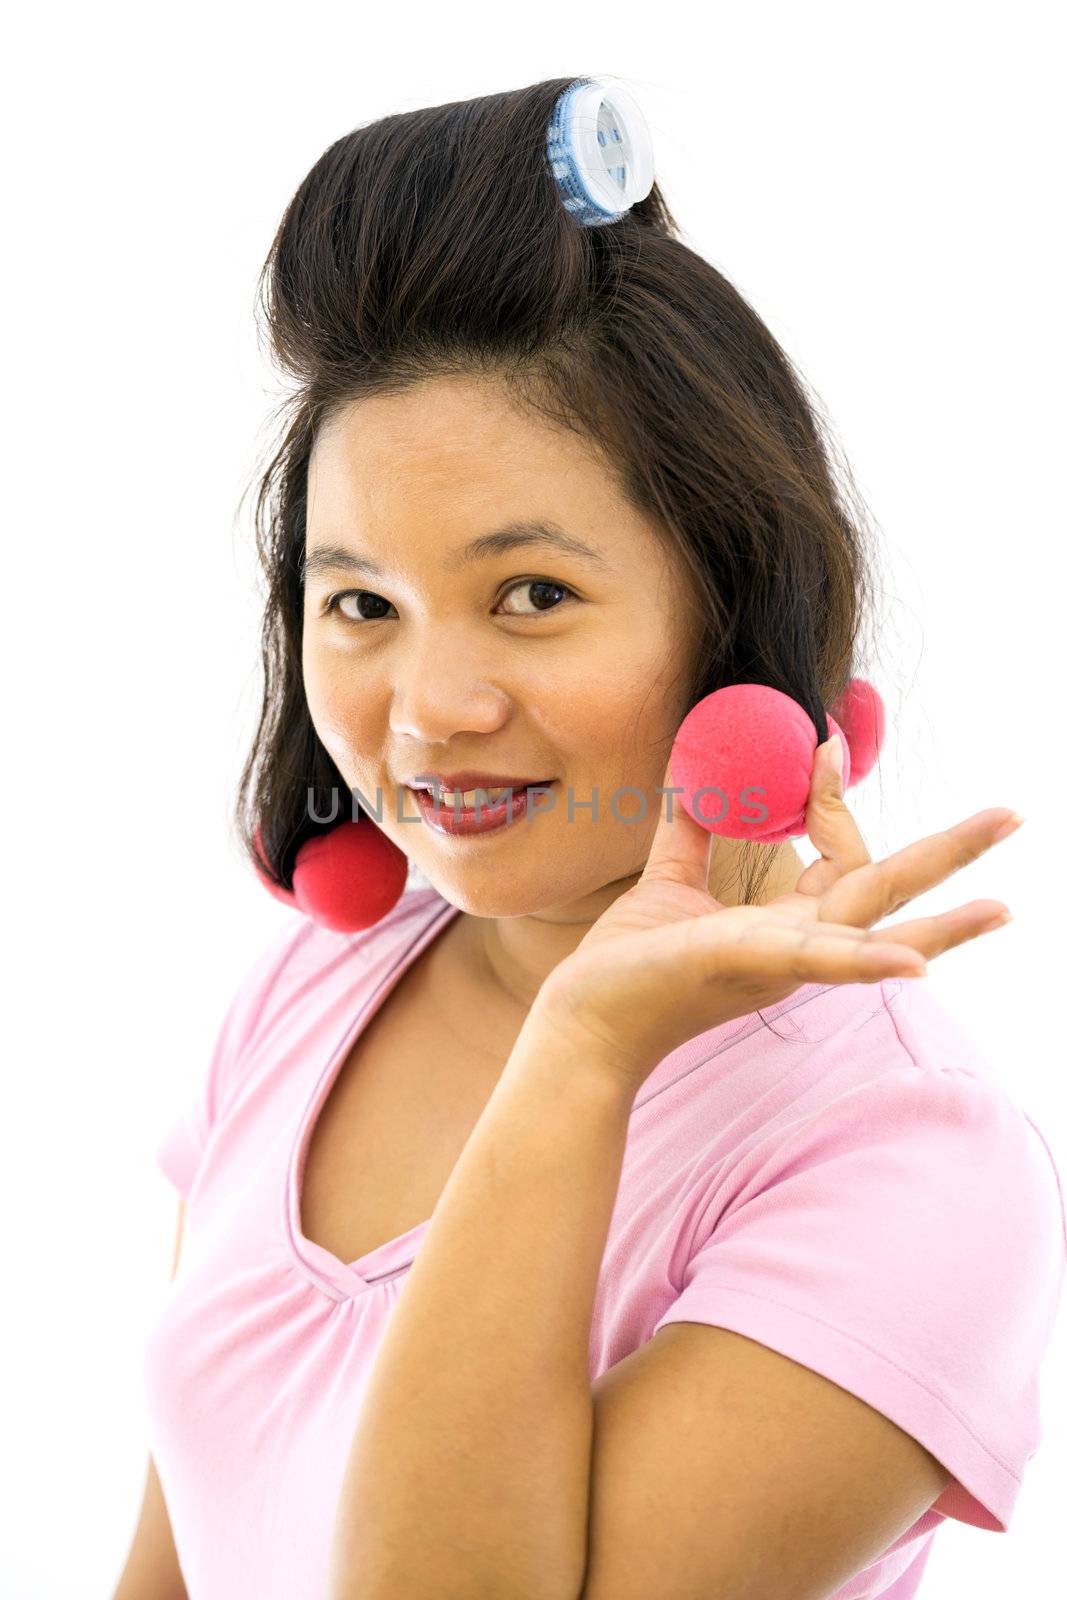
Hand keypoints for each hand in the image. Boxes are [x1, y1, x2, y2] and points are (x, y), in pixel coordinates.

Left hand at [532, 738, 1021, 1091]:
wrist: (586, 1021)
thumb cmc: (630, 964)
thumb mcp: (668, 881)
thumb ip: (688, 830)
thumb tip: (692, 771)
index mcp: (786, 926)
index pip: (839, 856)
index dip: (836, 797)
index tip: (825, 740)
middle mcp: (798, 948)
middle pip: (888, 892)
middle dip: (951, 856)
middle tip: (1014, 815)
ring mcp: (779, 962)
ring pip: (871, 932)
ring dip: (941, 922)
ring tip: (1002, 908)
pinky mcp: (746, 965)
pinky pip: (817, 962)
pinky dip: (866, 960)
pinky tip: (915, 965)